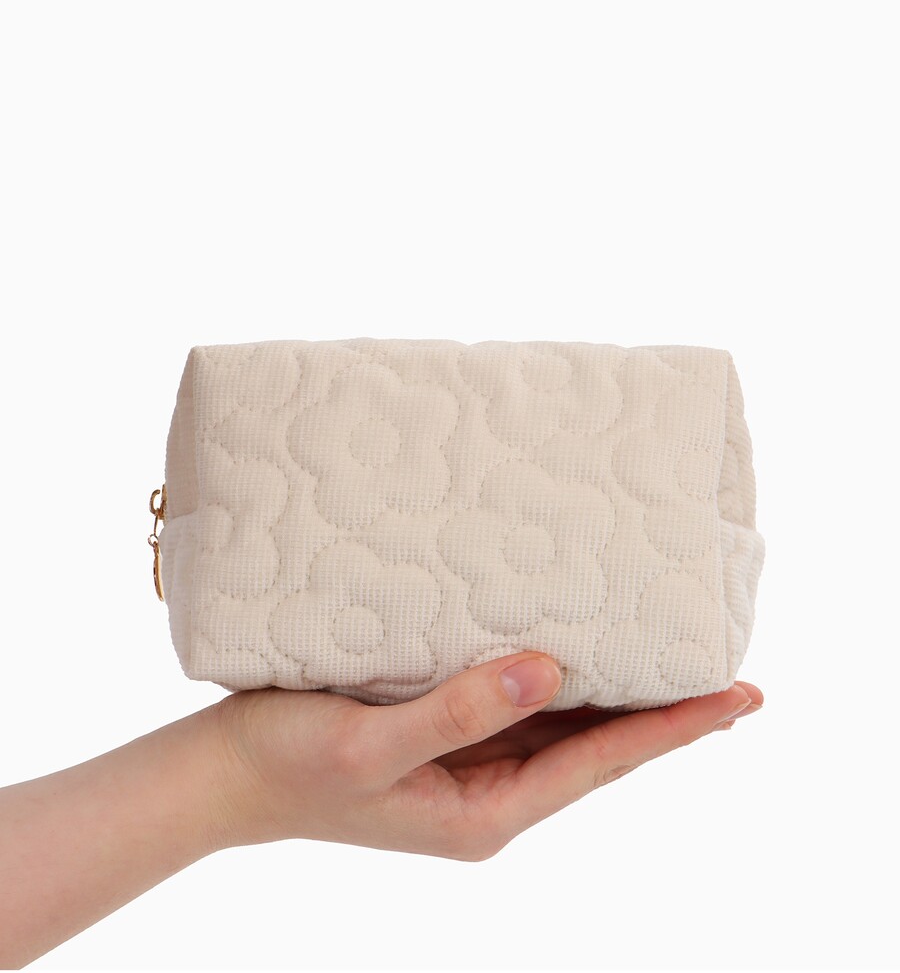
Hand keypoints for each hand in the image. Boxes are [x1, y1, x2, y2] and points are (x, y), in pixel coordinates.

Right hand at [211, 651, 763, 860]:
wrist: (224, 773)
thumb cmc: (287, 764)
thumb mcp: (370, 746)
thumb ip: (457, 712)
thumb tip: (549, 672)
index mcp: (485, 811)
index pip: (603, 761)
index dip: (676, 728)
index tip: (740, 697)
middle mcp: (490, 791)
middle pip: (598, 748)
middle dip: (665, 714)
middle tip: (732, 674)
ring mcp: (468, 763)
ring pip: (565, 726)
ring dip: (619, 695)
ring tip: (674, 658)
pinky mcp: (443, 732)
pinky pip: (520, 705)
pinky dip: (562, 679)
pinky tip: (580, 649)